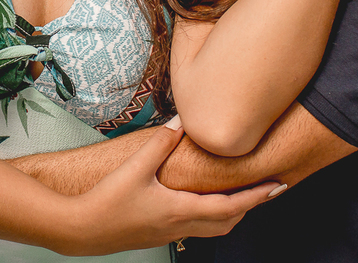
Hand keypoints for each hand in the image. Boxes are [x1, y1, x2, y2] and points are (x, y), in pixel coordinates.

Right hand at [60, 122, 282, 255]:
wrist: (80, 231)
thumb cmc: (106, 204)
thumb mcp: (134, 169)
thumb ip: (159, 145)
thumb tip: (180, 123)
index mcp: (180, 211)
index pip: (230, 206)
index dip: (257, 196)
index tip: (277, 187)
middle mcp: (179, 226)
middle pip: (227, 222)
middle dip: (249, 206)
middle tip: (264, 189)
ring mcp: (168, 233)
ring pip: (211, 228)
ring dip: (229, 213)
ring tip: (237, 194)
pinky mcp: (157, 234)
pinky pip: (194, 228)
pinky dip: (209, 216)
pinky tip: (199, 202)